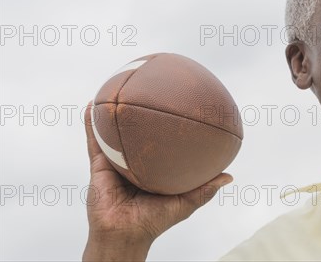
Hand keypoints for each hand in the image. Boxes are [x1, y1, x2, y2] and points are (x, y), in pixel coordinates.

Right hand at [82, 102, 231, 260]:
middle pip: (139, 131)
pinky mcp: (99, 165)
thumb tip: (229, 176)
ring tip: (117, 87)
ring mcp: (116, 161)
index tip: (178, 103)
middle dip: (142, 111)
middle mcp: (136, 160)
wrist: (123, 235)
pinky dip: (91, 124)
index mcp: (154, 167)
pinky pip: (94, 141)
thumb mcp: (184, 203)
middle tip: (148, 87)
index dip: (169, 124)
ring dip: (114, 111)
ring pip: (115, 131)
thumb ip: (204, 190)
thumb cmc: (154, 222)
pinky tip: (91, 106)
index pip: (163, 142)